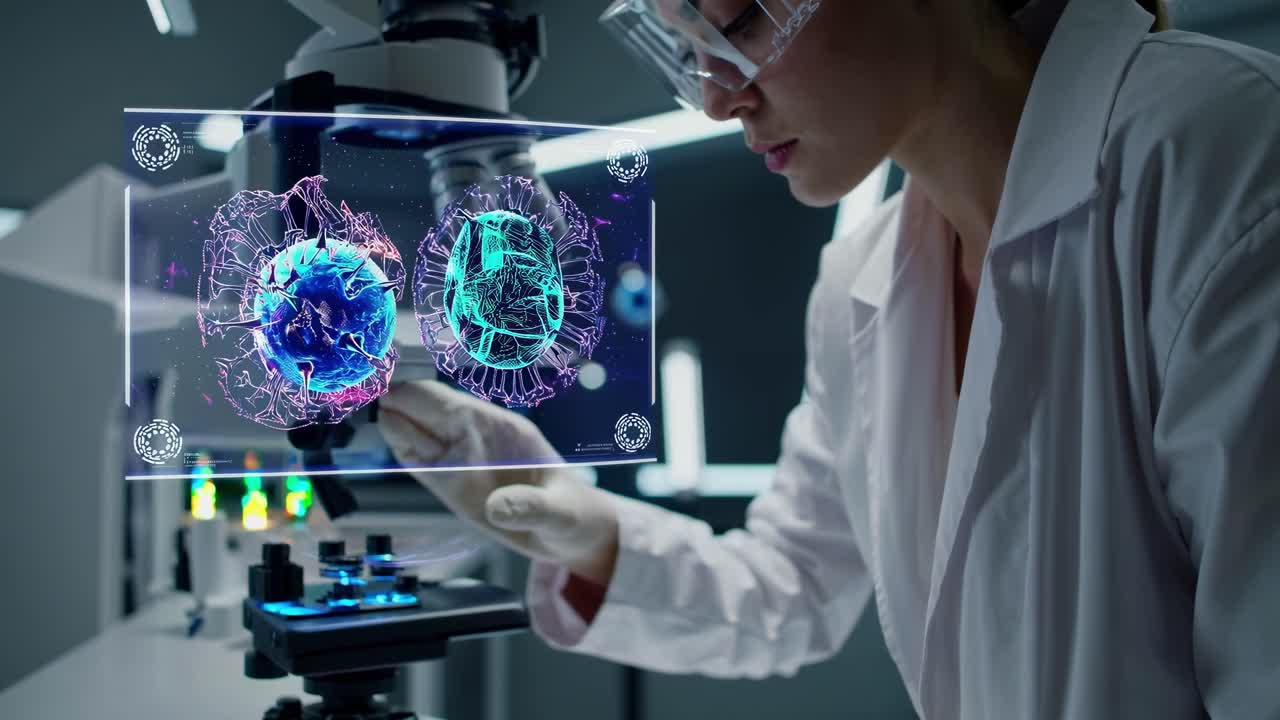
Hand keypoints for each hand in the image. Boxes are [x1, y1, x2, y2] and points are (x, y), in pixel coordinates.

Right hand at [378, 380, 619, 585]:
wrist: (572, 537)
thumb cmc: (572, 514)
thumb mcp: (559, 514)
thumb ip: (530, 509)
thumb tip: (496, 508)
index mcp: (501, 430)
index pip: (449, 403)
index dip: (416, 391)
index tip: (386, 378)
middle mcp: (475, 439)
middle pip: (425, 410)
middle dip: (395, 396)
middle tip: (358, 383)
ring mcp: (461, 460)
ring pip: (416, 432)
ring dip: (392, 418)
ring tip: (359, 399)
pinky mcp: (452, 484)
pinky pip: (420, 462)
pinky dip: (400, 446)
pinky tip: (382, 428)